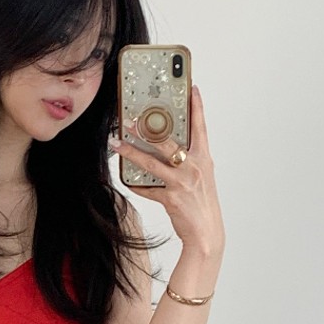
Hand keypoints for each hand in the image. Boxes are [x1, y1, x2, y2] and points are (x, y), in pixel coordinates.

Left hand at [110, 83, 224, 258]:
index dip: (197, 107)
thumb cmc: (203, 203)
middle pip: (168, 142)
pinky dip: (137, 185)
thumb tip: (168, 148)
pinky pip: (148, 188)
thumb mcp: (200, 177)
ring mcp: (182, 182)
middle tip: (130, 119)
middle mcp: (194, 167)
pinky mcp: (171, 198)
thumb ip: (188, 160)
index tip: (192, 89)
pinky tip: (127, 180)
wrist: (207, 233)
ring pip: (152, 162)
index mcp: (203, 159)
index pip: (201, 127)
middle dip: (147, 128)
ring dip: (131, 152)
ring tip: (117, 144)